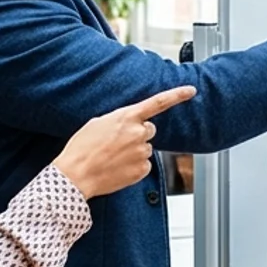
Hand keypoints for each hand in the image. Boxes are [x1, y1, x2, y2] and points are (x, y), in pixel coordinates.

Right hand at [52, 86, 196, 198]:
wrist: (75, 175)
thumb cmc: (81, 148)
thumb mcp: (97, 123)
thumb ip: (119, 120)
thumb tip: (127, 124)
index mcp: (126, 117)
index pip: (157, 103)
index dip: (176, 95)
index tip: (191, 90)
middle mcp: (138, 133)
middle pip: (149, 130)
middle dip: (138, 134)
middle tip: (118, 143)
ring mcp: (141, 152)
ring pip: (145, 149)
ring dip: (134, 151)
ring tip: (113, 157)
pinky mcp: (142, 170)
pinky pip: (144, 165)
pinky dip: (133, 167)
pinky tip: (117, 168)